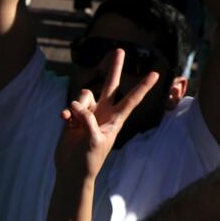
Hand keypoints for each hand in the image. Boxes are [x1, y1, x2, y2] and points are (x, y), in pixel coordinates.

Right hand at [56, 48, 158, 182]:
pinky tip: (64, 120)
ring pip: (84, 95)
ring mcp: (88, 114)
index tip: (155, 74)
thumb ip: (89, 120)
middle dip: (115, 68)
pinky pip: (70, 106)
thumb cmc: (89, 160)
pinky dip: (67, 112)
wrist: (72, 170)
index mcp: (115, 119)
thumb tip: (76, 106)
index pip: (131, 99)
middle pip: (110, 85)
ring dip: (78, 105)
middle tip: (119, 50)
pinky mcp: (73, 118)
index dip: (143, 86)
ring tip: (73, 120)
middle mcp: (103, 112)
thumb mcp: (95, 140)